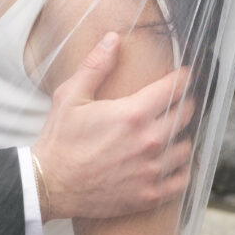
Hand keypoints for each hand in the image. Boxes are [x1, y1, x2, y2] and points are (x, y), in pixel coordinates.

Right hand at [32, 32, 193, 220]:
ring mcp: (151, 171)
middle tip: (173, 104)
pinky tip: (169, 164)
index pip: (175, 88)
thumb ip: (95, 66)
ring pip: (186, 148)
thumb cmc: (59, 141)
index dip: (182, 78)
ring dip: (180, 139)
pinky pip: (181, 180)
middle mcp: (148, 142)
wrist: (49, 186)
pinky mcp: (149, 195)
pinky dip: (180, 171)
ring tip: (168, 135)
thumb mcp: (70, 97)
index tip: (182, 76)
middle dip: (182, 105)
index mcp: (132, 114)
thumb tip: (114, 39)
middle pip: (186, 116)